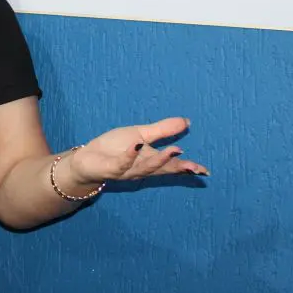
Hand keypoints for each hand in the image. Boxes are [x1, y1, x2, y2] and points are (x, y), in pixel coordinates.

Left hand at [67, 117, 208, 184]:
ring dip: (159, 160)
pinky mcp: (111, 168)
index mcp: (150, 161)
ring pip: (145, 168)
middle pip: (162, 170)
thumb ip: (163, 130)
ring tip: (174, 150)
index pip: (172, 165)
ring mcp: (127, 170)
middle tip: (195, 167)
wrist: (88, 159)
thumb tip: (187, 121)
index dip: (187, 167)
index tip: (205, 170)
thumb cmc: (114, 148)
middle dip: (178, 168)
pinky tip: (137, 146)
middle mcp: (141, 168)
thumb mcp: (140, 134)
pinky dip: (130, 156)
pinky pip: (121, 163)